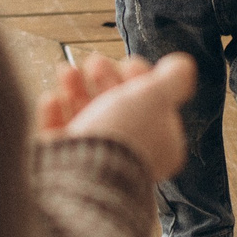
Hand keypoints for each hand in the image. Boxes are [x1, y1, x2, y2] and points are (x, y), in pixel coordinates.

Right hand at [37, 53, 195, 181]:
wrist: (84, 174)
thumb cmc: (125, 135)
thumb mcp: (156, 98)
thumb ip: (174, 80)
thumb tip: (184, 65)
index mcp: (158, 146)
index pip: (151, 106)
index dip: (140, 78)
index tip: (128, 63)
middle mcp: (127, 157)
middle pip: (115, 109)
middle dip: (104, 79)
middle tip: (94, 62)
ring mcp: (94, 163)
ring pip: (84, 118)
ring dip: (75, 88)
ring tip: (67, 71)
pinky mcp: (61, 168)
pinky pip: (57, 135)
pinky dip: (53, 114)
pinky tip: (51, 98)